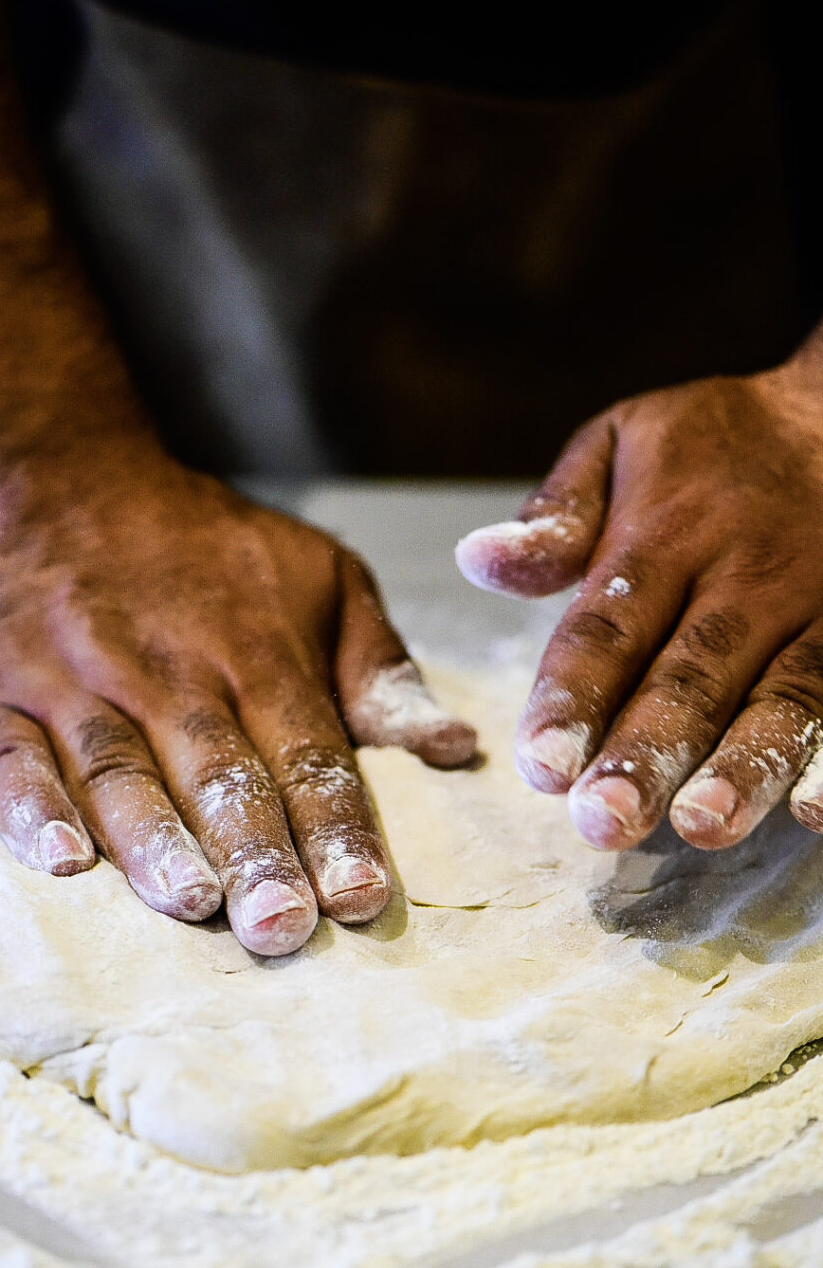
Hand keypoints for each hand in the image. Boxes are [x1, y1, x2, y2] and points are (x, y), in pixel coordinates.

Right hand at [0, 451, 475, 954]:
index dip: (333, 828)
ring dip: (155, 839)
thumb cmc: (194, 544)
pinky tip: (59, 859)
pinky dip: (29, 807)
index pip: (305, 752)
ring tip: (190, 901)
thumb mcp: (314, 574)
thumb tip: (453, 750)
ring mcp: (67, 679)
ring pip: (118, 769)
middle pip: (216, 773)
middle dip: (254, 852)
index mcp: (253, 650)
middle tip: (282, 927)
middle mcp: (164, 668)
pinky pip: (5, 757)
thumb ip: (377, 667)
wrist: (40, 469)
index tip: (361, 898)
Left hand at [456, 353, 822, 851]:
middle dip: (648, 753)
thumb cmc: (719, 443)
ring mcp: (818, 608)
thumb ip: (558, 515)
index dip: (574, 698)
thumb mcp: (625, 442)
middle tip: (605, 821)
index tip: (541, 767)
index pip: (610, 627)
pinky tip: (815, 812)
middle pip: (692, 676)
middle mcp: (745, 578)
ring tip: (704, 825)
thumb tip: (479, 560)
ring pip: (782, 697)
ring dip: (744, 766)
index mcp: (667, 535)